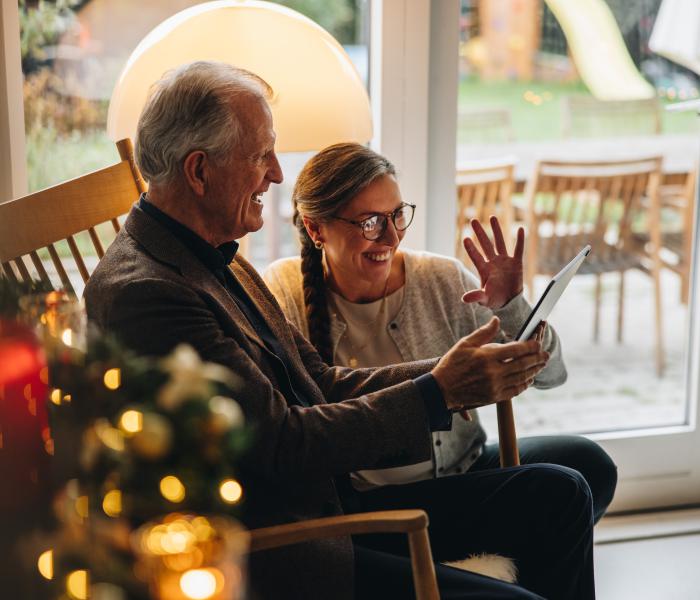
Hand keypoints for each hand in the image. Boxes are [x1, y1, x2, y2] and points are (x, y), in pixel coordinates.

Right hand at [432, 317, 547, 411]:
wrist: (442, 389)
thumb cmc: (452, 364)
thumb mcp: (465, 344)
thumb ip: (484, 332)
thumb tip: (497, 320)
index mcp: (487, 356)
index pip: (516, 350)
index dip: (530, 345)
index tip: (537, 343)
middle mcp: (493, 372)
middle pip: (523, 364)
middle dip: (537, 358)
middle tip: (546, 354)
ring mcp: (495, 386)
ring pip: (522, 378)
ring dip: (534, 371)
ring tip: (541, 365)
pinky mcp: (494, 397)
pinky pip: (515, 391)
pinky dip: (525, 384)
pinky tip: (529, 379)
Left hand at [462, 216, 524, 308]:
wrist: (509, 301)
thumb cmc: (494, 300)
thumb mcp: (484, 299)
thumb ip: (476, 296)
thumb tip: (464, 299)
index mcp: (484, 270)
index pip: (476, 257)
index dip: (471, 249)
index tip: (465, 238)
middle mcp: (492, 262)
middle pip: (485, 245)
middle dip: (480, 233)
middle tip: (473, 220)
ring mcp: (504, 261)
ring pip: (500, 242)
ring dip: (496, 230)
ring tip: (492, 217)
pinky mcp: (516, 262)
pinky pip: (518, 249)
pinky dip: (520, 240)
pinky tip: (520, 228)